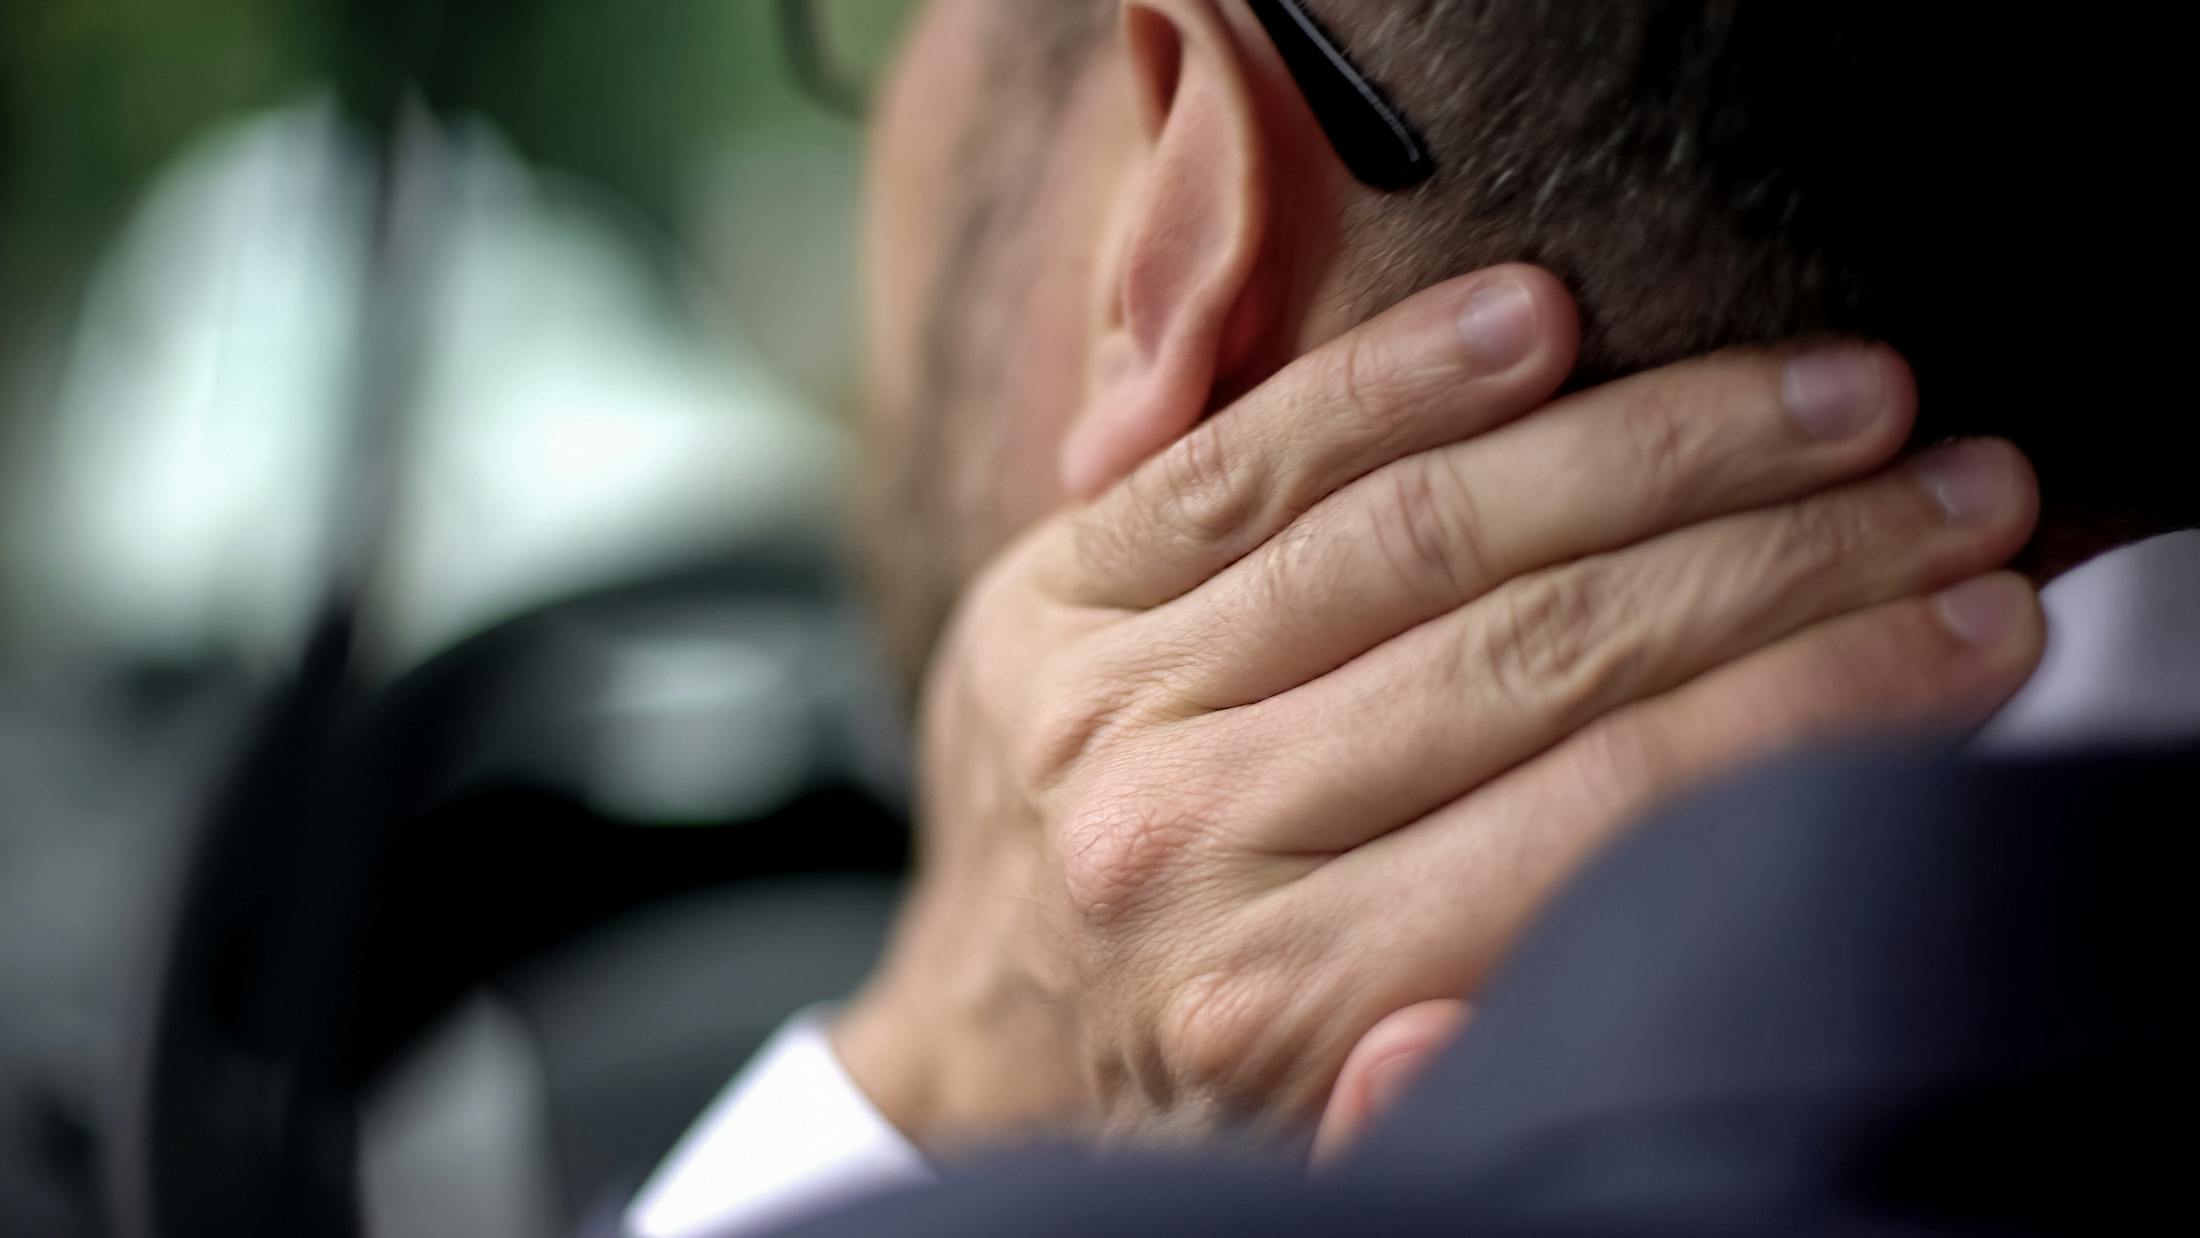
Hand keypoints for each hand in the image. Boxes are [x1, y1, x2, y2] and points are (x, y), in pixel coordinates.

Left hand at [834, 266, 2042, 1151]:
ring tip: (1832, 393)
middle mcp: (1190, 840)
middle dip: (1787, 552)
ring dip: (1654, 442)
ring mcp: (1109, 696)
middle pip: (1544, 648)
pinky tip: (1540, 316)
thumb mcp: (1335, 1142)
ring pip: (1422, 531)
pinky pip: (1250, 456)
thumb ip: (1441, 1083)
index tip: (1977, 620)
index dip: (1821, 697)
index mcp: (1285, 1002)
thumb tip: (1533, 981)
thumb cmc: (1195, 1079)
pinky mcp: (1050, 591)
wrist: (978, 1039)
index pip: (1609, 809)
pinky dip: (1401, 376)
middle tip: (1954, 484)